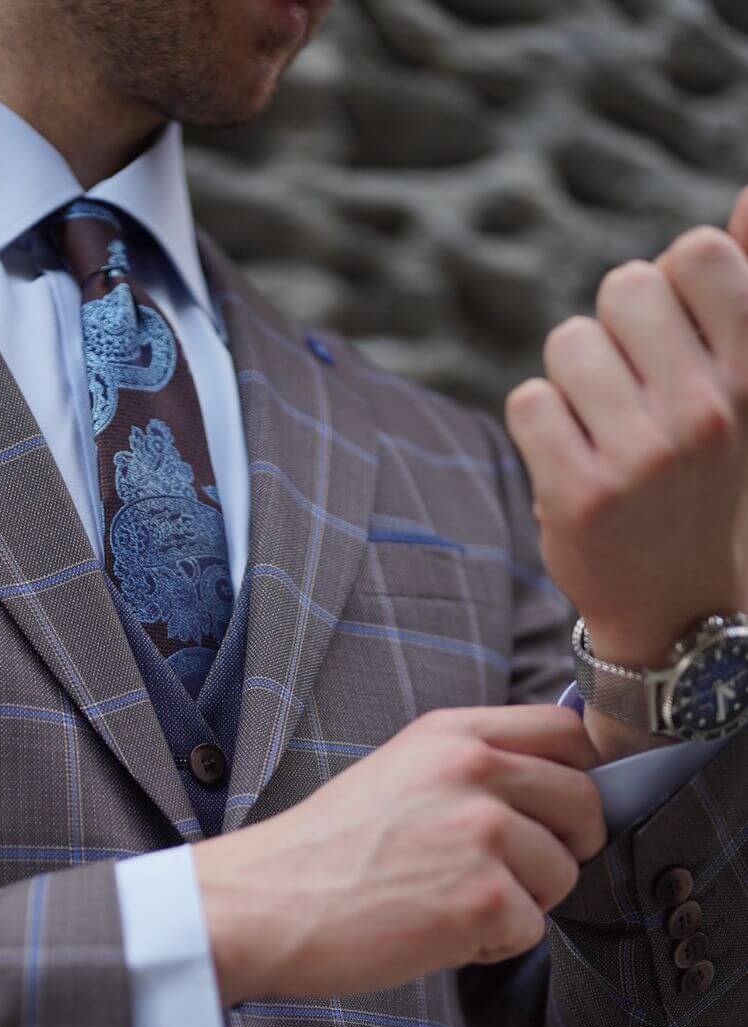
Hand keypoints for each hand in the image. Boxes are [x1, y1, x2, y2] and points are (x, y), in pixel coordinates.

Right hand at [193, 705, 606, 1005]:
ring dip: (521, 903)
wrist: (261, 906)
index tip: (552, 813)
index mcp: (452, 735)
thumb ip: (470, 767)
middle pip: (585, 804)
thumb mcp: (397, 774)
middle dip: (563, 849)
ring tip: (449, 905)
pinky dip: (490, 945)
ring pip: (563, 875)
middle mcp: (473, 771)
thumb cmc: (319, 855)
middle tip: (510, 876)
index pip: (568, 734)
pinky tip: (434, 934)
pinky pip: (531, 929)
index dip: (576, 778)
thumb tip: (551, 791)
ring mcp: (482, 834)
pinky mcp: (481, 898)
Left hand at [503, 191, 747, 731]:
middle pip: (622, 287)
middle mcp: (707, 410)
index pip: (695, 251)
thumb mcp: (744, 385)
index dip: (667, 285)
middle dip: (614, 332)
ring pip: (568, 343)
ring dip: (570, 381)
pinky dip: (538, 425)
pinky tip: (571, 461)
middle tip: (629, 394)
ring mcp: (643, 455)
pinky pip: (528, 401)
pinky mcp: (580, 495)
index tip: (673, 341)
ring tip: (601, 431)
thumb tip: (747, 194)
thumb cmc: (704, 474)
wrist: (676, 604)